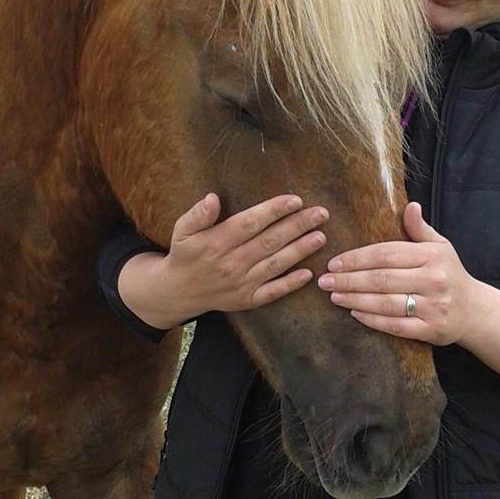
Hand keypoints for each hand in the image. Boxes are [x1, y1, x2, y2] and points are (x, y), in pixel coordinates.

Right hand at [119, 193, 329, 329]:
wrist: (178, 292)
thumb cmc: (185, 254)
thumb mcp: (182, 230)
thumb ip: (197, 214)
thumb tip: (213, 198)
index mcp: (216, 243)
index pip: (250, 223)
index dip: (274, 211)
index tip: (295, 200)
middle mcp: (232, 263)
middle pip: (270, 241)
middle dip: (297, 226)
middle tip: (321, 213)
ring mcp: (241, 284)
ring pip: (275, 264)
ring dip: (300, 251)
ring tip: (321, 236)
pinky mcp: (247, 300)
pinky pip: (272, 292)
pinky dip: (291, 284)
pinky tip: (309, 273)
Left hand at [317, 202, 474, 345]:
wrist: (475, 310)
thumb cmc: (450, 274)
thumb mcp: (440, 247)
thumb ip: (419, 229)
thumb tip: (409, 205)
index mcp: (432, 256)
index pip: (387, 254)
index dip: (357, 258)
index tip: (334, 262)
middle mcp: (434, 280)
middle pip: (382, 279)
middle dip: (349, 280)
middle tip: (325, 281)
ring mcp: (433, 306)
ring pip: (386, 303)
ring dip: (355, 300)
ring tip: (334, 296)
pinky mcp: (431, 330)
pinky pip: (396, 326)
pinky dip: (373, 320)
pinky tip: (355, 313)